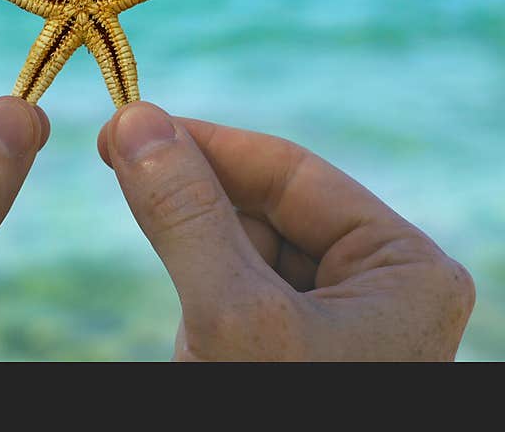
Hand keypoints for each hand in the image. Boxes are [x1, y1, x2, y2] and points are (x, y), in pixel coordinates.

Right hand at [98, 102, 474, 360]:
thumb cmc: (277, 421)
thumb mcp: (233, 316)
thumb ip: (188, 216)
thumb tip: (138, 120)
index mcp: (403, 266)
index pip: (295, 172)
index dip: (212, 141)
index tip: (137, 118)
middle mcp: (376, 285)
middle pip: (268, 203)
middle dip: (193, 180)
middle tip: (117, 147)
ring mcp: (332, 317)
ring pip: (245, 240)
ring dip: (189, 224)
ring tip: (134, 194)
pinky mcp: (288, 344)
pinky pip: (234, 282)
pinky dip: (193, 269)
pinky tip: (169, 266)